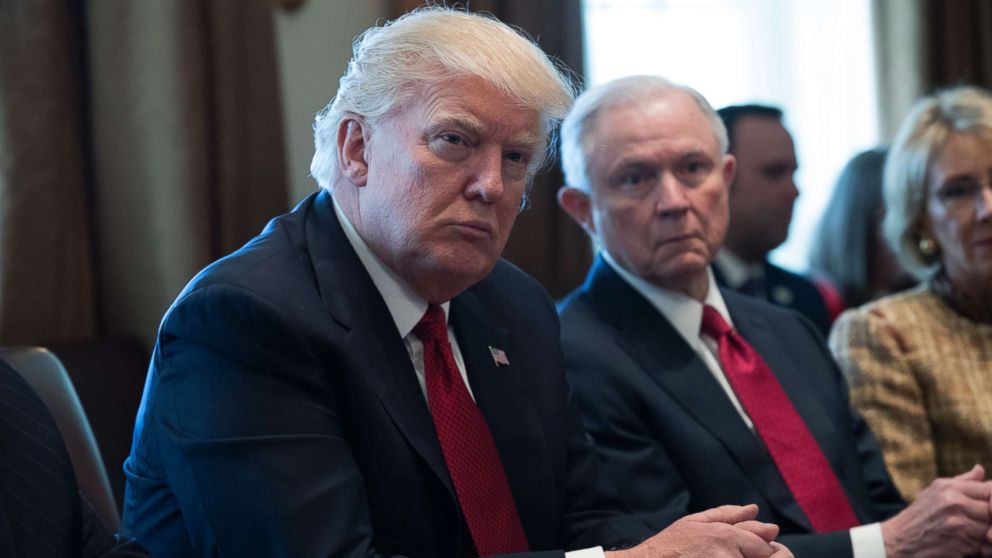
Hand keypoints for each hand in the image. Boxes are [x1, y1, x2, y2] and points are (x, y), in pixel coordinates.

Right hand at [607, 504, 791, 557]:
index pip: (765, 547)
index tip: (747, 554)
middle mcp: (727, 555)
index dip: (762, 552)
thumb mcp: (695, 523)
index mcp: (724, 535)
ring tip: (718, 556)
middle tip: (732, 554)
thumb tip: (755, 509)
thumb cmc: (669, 545)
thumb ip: (727, 515)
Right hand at [882, 465, 991, 557]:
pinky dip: (976, 545)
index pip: (989, 489)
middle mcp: (954, 503)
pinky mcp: (961, 543)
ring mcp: (958, 524)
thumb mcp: (936, 491)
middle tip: (974, 520)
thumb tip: (980, 469)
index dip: (990, 499)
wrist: (901, 540)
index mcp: (949, 488)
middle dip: (987, 517)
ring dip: (982, 532)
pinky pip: (982, 543)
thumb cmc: (920, 514)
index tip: (985, 505)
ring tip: (967, 531)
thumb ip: (962, 482)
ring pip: (989, 527)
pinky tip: (962, 541)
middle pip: (991, 509)